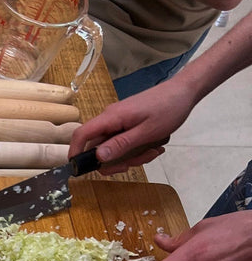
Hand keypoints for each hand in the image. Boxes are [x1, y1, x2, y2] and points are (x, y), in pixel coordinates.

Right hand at [67, 75, 189, 167]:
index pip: (82, 134)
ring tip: (153, 151)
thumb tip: (97, 157)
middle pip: (99, 147)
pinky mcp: (128, 123)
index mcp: (111, 118)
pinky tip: (155, 146)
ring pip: (114, 147)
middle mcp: (111, 119)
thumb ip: (121, 144)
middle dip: (115, 160)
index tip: (79, 169)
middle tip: (134, 165)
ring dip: (131, 156)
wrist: (185, 91)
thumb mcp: (147, 132)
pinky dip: (137, 149)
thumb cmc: (169, 109)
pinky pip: (125, 141)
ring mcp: (119, 121)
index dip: (75, 152)